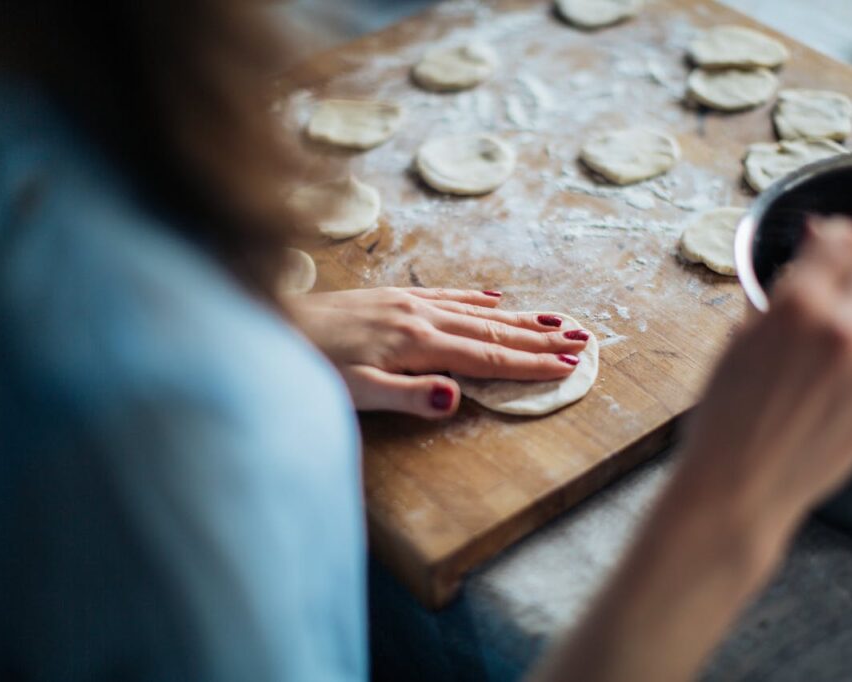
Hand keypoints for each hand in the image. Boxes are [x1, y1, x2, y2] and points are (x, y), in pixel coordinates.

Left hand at [287, 287, 589, 418]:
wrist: (268, 324)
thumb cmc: (309, 368)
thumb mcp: (353, 392)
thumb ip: (407, 396)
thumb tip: (457, 397)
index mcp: (417, 343)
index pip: (487, 358)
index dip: (530, 364)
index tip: (569, 367)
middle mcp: (420, 317)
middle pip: (493, 331)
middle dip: (540, 338)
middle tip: (584, 341)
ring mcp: (408, 303)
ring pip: (477, 312)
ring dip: (520, 318)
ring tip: (557, 320)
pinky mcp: (392, 298)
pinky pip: (447, 295)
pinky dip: (477, 299)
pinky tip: (495, 298)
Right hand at [681, 216, 851, 529]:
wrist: (738, 485)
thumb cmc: (723, 417)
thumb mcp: (736, 341)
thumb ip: (775, 300)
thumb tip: (797, 270)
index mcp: (798, 304)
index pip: (841, 241)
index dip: (833, 235)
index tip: (827, 239)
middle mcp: (844, 327)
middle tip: (841, 275)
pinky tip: (850, 357)